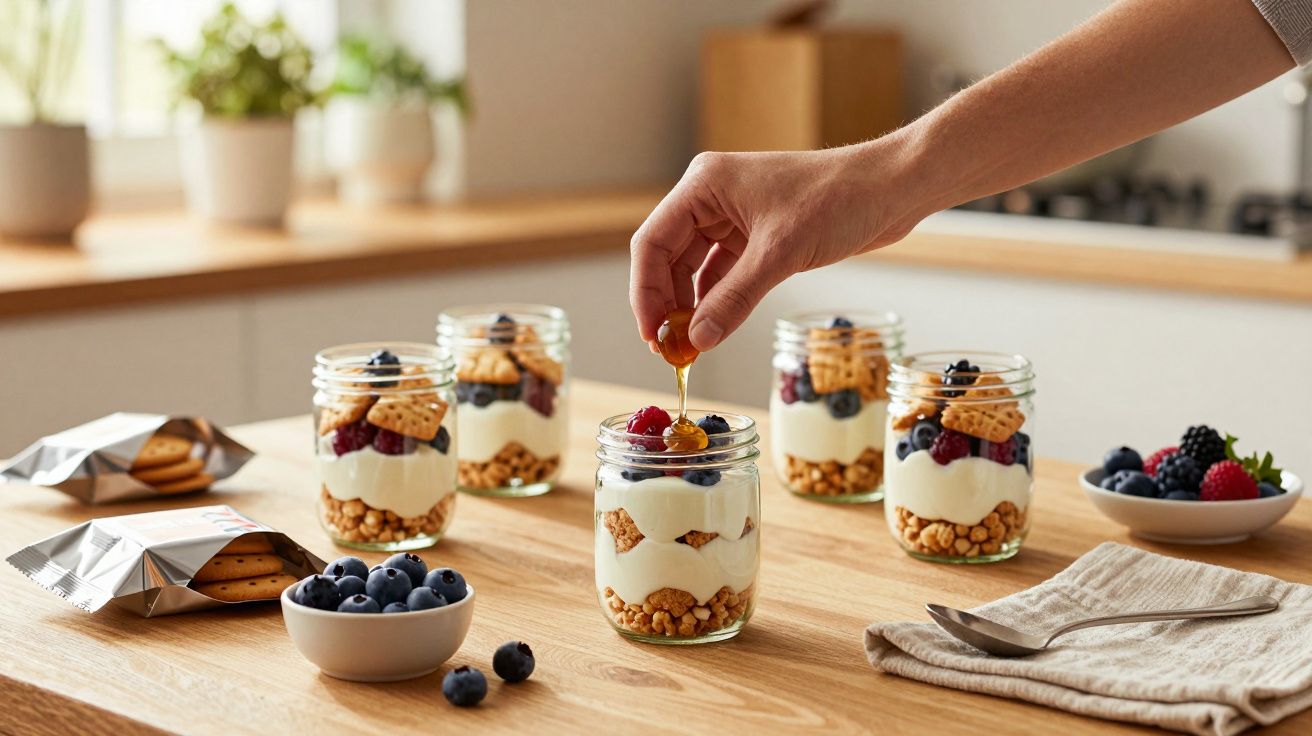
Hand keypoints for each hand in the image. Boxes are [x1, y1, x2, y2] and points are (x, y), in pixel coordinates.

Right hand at [628, 139, 921, 350]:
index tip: (652, 334)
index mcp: (704, 185)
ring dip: (692, 306)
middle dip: (667, 304)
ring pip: (694, 269)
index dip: (646, 293)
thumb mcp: (780, 254)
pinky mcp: (758, 236)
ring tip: (691, 346)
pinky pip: (723, 274)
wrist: (893, 188)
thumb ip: (734, 299)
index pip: (653, 243)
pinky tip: (716, 327)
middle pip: (668, 259)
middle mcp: (712, 198)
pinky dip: (718, 301)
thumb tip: (697, 341)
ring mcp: (734, 217)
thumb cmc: (839, 199)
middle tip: (670, 349)